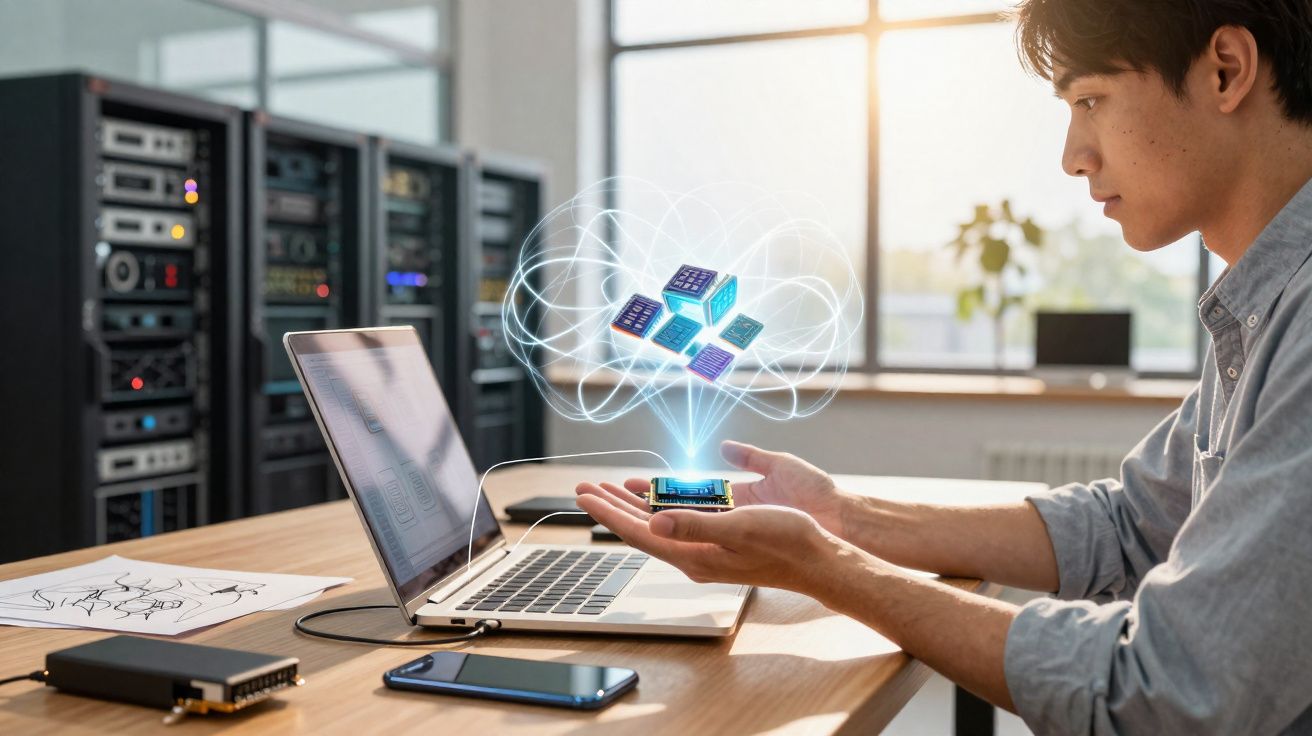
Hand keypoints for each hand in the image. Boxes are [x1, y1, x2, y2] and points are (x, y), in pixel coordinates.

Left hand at [573, 481, 844, 594]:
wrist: (818, 560)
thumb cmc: (785, 543)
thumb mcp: (740, 528)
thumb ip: (696, 526)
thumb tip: (655, 522)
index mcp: (693, 554)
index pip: (638, 532)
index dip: (608, 513)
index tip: (584, 495)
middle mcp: (694, 554)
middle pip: (641, 528)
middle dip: (611, 506)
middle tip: (585, 486)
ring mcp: (706, 549)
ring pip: (657, 524)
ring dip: (631, 505)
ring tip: (609, 488)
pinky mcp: (719, 541)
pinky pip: (678, 522)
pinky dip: (660, 505)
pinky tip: (655, 495)